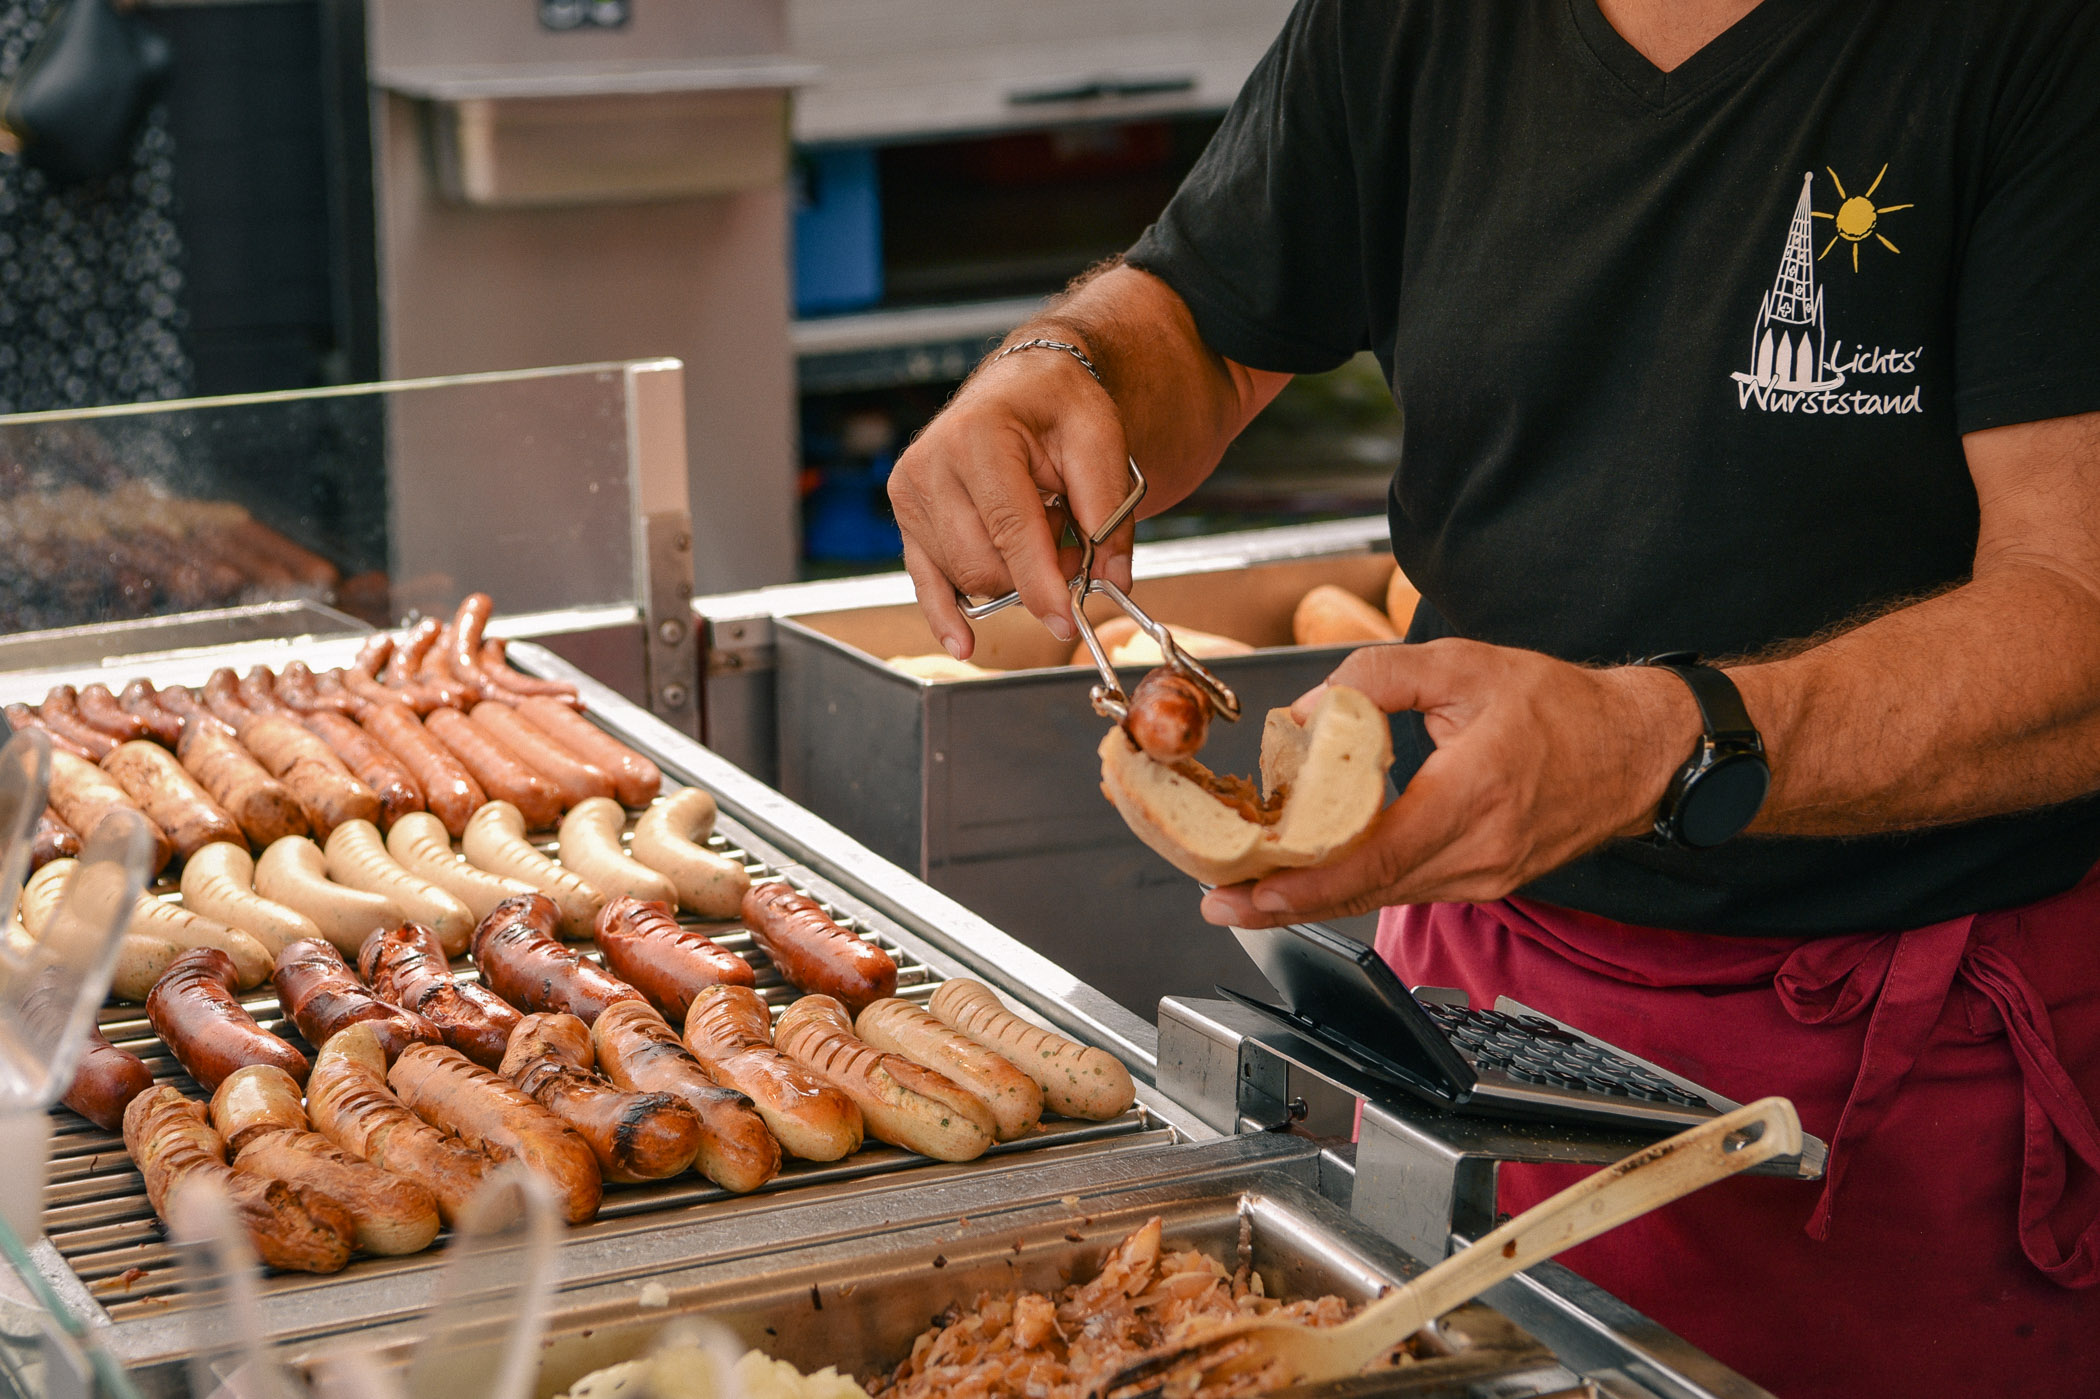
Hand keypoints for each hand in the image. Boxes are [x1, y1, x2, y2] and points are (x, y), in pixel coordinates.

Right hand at [888, 347, 1138, 659]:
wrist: (1022, 384)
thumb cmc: (1058, 405)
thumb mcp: (1101, 439)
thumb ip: (1109, 509)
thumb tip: (1111, 578)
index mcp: (976, 435)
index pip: (1009, 529)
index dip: (1040, 581)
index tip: (1065, 619)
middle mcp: (931, 464)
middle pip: (984, 564)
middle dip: (1036, 576)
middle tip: (1076, 549)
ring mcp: (911, 492)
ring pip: (965, 578)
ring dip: (1013, 578)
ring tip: (1044, 533)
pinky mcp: (906, 516)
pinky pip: (924, 580)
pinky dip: (946, 614)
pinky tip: (962, 643)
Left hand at [1199, 640, 1700, 927]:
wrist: (1639, 752)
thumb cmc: (1562, 707)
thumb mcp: (1465, 665)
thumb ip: (1378, 676)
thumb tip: (1306, 709)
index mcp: (1475, 793)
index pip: (1376, 856)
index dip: (1305, 883)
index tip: (1250, 892)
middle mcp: (1480, 851)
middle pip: (1367, 891)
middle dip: (1285, 902)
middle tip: (1219, 902)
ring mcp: (1485, 876)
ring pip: (1384, 897)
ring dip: (1313, 900)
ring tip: (1247, 894)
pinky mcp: (1485, 882)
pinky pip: (1407, 890)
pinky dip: (1355, 889)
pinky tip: (1312, 879)